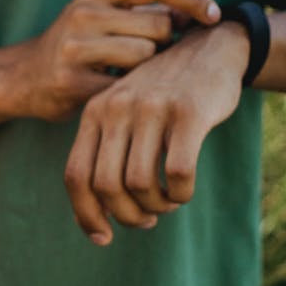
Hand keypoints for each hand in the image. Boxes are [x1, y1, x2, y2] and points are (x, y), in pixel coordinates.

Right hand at [19, 0, 221, 120]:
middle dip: (165, 42)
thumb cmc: (78, 44)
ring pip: (144, 56)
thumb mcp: (103, 15)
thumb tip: (197, 11)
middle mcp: (83, 13)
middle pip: (158, 26)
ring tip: (126, 72)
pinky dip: (128, 91)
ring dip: (147, 69)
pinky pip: (125, 86)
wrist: (23, 78)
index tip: (214, 15)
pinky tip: (113, 90)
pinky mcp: (71, 81)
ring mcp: (74, 47)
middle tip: (148, 54)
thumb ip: (145, 10)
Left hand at [64, 22, 250, 244]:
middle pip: (106, 186)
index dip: (85, 214)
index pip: (76, 176)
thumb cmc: (164, 97)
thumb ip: (106, 156)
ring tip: (167, 202)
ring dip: (156, 206)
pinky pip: (177, 173)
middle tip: (147, 218)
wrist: (209, 48)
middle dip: (127, 215)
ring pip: (140, 184)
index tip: (103, 238)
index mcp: (94, 113)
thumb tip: (95, 220)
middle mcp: (116, 109)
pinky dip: (180, 194)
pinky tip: (183, 191)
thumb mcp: (124, 116)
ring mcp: (152, 109)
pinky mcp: (189, 112)